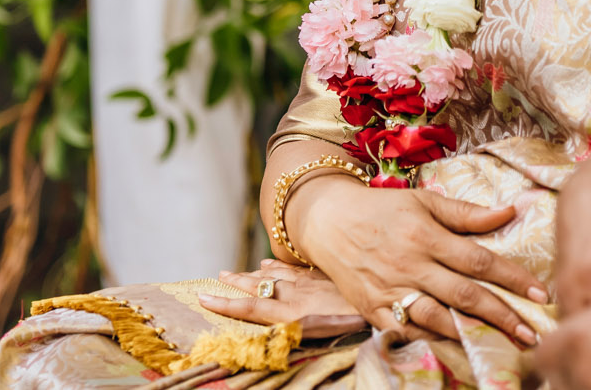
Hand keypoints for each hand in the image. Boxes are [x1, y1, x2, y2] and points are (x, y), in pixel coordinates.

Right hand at [196, 259, 369, 339]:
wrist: (385, 294)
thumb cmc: (361, 320)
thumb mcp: (332, 327)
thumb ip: (311, 320)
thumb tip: (293, 316)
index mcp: (295, 313)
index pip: (254, 308)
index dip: (228, 304)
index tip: (205, 297)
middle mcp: (297, 296)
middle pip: (259, 289)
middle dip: (236, 285)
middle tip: (214, 278)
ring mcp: (309, 284)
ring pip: (274, 277)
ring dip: (251, 275)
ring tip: (230, 273)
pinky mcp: (321, 277)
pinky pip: (293, 270)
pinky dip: (276, 267)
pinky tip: (267, 263)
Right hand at [289, 173, 550, 347]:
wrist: (327, 221)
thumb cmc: (382, 208)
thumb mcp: (423, 201)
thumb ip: (466, 212)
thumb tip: (511, 210)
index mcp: (425, 234)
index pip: (479, 260)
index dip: (513, 278)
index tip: (540, 294)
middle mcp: (410, 265)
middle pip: (463, 294)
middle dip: (501, 315)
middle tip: (532, 333)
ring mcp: (390, 291)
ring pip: (437, 318)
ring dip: (472, 334)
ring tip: (503, 345)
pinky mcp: (373, 311)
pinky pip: (407, 332)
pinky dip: (431, 341)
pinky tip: (457, 348)